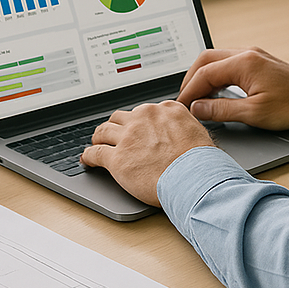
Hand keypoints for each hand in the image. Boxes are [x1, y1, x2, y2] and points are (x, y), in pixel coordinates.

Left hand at [80, 101, 213, 205]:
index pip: (144, 111)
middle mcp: (145, 117)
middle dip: (116, 126)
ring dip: (99, 137)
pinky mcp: (117, 158)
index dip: (137, 122)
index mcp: (165, 109)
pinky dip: (88, 156)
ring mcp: (129, 136)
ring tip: (96, 144)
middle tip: (113, 135)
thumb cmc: (200, 161)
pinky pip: (94, 153)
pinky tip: (87, 159)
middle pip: (121, 117)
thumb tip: (181, 133)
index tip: (134, 128)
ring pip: (104, 131)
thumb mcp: (198, 131)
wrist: (194, 178)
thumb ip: (183, 126)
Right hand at [177, 47, 288, 129]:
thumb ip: (222, 109)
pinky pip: (228, 63)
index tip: (181, 107)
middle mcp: (247, 53)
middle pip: (206, 60)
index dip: (189, 91)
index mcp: (244, 63)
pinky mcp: (258, 62)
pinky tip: (216, 92)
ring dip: (203, 77)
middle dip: (191, 80)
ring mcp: (253, 56)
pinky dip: (216, 76)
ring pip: (216, 60)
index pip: (204, 73)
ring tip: (197, 99)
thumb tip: (198, 108)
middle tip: (185, 101)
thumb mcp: (255, 113)